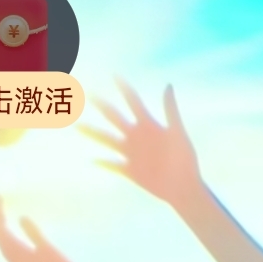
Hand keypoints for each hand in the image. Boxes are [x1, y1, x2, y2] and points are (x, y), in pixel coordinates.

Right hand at [82, 80, 201, 210]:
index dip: (124, 88)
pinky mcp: (130, 171)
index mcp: (148, 125)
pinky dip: (102, 163)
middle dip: (101, 105)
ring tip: (77, 125)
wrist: (184, 187)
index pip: (133, 101)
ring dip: (92, 132)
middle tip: (86, 93)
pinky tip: (91, 159)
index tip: (114, 74)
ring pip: (106, 140)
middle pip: (114, 117)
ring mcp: (131, 153)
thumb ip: (171, 110)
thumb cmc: (185, 160)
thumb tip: (168, 85)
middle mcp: (136, 136)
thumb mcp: (178, 132)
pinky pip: (112, 165)